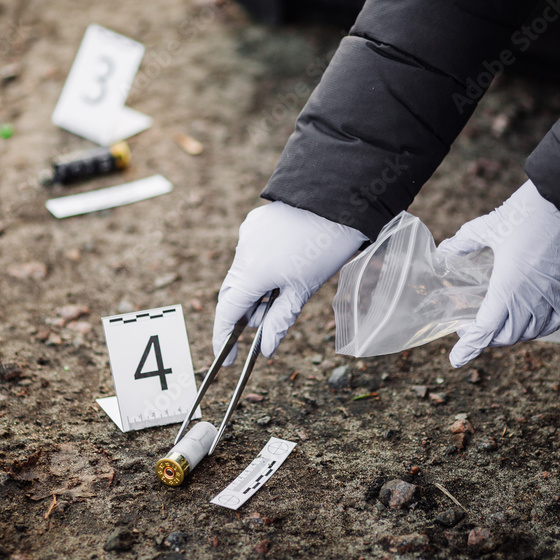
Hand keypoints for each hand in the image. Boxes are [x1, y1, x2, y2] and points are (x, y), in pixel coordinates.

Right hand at [214, 202, 365, 364]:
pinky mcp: (254, 223)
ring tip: (285, 288)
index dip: (223, 340)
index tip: (226, 359)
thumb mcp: (303, 290)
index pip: (227, 313)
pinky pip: (250, 252)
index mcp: (252, 272)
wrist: (336, 200)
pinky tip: (286, 262)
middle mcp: (242, 252)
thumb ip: (279, 321)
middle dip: (247, 313)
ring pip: (242, 273)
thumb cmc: (324, 248)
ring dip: (256, 289)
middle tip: (267, 322)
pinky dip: (261, 265)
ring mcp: (246, 235)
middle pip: (233, 293)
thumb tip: (265, 349)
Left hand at [437, 180, 559, 367]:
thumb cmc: (529, 213)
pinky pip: (552, 323)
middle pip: (505, 336)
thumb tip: (445, 251)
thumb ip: (464, 242)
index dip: (468, 347)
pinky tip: (527, 322)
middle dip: (485, 338)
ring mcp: (554, 298)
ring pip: (528, 332)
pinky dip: (536, 328)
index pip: (485, 330)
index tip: (456, 359)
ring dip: (509, 334)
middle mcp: (532, 300)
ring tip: (495, 325)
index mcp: (508, 288)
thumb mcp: (489, 226)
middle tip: (470, 328)